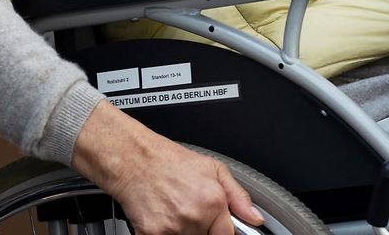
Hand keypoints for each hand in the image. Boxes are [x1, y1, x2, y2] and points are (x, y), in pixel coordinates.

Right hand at [71, 101, 266, 233]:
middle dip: (202, 229)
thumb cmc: (169, 161)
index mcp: (213, 201)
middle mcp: (194, 217)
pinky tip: (163, 217)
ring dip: (183, 231)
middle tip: (190, 209)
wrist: (133, 160)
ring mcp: (173, 228)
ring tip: (176, 210)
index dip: (222, 231)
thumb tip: (254, 218)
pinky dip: (165, 233)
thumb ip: (238, 196)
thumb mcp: (213, 168)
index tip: (217, 227)